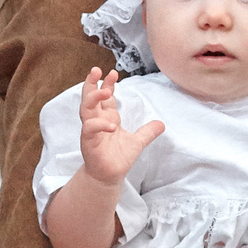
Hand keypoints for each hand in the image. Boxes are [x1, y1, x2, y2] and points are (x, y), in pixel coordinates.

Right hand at [79, 68, 164, 182]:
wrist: (110, 176)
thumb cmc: (119, 158)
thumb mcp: (137, 142)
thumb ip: (147, 132)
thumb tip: (161, 124)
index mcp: (106, 118)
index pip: (104, 97)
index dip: (107, 84)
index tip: (113, 73)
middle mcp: (96, 121)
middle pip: (89, 98)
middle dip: (91, 83)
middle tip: (96, 70)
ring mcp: (91, 131)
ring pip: (86, 109)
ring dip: (93, 98)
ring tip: (105, 91)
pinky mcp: (88, 142)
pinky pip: (90, 129)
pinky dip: (99, 125)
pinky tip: (111, 125)